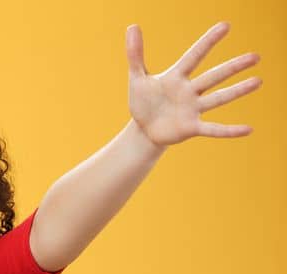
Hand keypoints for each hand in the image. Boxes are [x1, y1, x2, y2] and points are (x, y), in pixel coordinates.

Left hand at [126, 21, 260, 146]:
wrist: (144, 129)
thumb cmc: (144, 101)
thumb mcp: (137, 78)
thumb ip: (135, 54)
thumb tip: (132, 26)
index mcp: (177, 77)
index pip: (194, 56)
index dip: (208, 42)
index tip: (225, 26)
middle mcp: (190, 91)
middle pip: (213, 77)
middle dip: (233, 67)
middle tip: (255, 56)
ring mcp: (193, 109)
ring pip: (219, 98)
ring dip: (238, 91)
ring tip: (258, 81)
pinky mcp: (192, 128)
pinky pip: (214, 129)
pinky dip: (229, 130)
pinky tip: (248, 129)